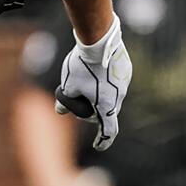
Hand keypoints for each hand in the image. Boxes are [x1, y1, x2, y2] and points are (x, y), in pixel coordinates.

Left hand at [55, 14, 131, 150]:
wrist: (99, 39)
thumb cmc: (82, 66)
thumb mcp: (68, 86)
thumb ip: (64, 101)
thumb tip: (59, 111)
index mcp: (107, 105)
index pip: (109, 130)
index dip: (103, 141)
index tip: (99, 146)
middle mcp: (120, 96)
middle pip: (107, 111)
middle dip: (93, 111)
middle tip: (77, 102)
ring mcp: (125, 82)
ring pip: (111, 94)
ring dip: (98, 93)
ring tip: (83, 79)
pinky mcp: (125, 69)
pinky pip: (114, 80)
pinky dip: (104, 81)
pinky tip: (93, 70)